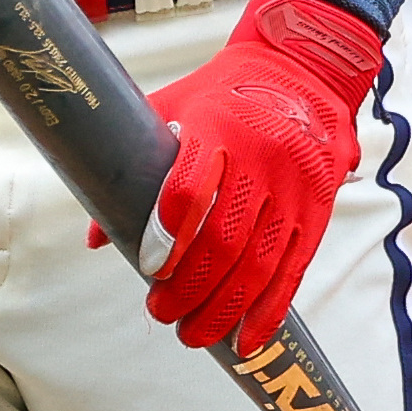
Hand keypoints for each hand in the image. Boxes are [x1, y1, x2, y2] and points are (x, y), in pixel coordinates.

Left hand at [127, 0, 383, 353]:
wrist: (304, 70)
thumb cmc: (225, 93)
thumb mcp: (172, 108)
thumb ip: (132, 165)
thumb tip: (95, 237)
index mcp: (217, 127)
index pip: (188, 188)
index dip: (167, 235)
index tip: (149, 268)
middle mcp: (261, 158)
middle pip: (223, 240)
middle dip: (189, 288)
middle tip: (161, 313)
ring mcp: (294, 187)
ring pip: (258, 264)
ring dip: (224, 309)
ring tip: (194, 334)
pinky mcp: (317, 210)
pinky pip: (293, 271)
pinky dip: (269, 311)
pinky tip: (246, 340)